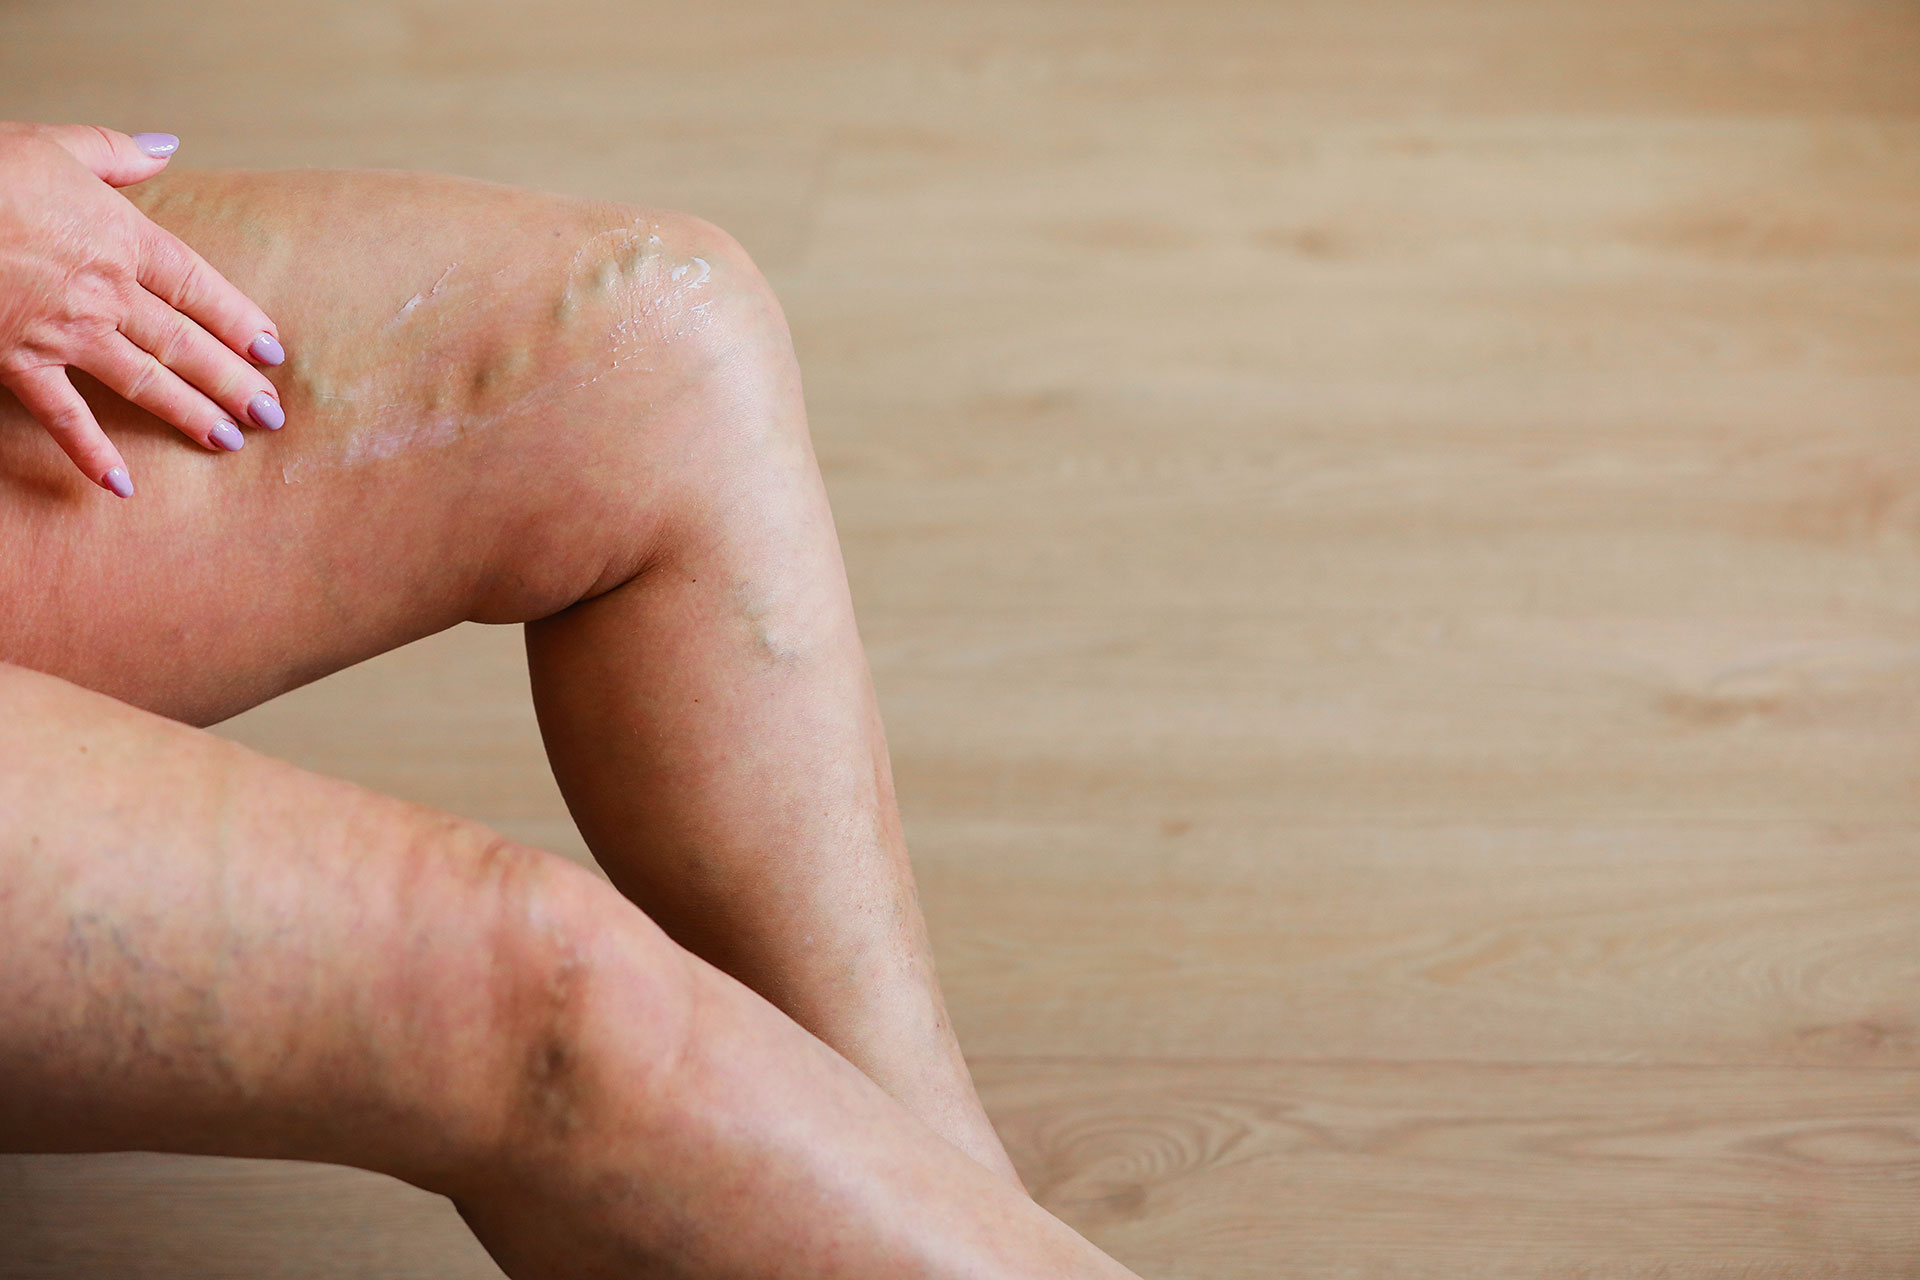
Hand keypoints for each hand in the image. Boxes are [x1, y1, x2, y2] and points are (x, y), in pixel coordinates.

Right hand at [0, 122, 286, 498]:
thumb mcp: (57, 145)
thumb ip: (116, 154)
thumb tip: (167, 150)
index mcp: (123, 239)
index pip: (200, 289)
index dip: (241, 322)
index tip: (271, 352)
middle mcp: (106, 292)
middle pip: (185, 344)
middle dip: (232, 382)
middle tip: (270, 415)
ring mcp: (64, 332)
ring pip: (144, 382)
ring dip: (189, 414)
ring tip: (228, 441)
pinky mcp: (18, 361)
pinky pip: (62, 416)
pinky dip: (91, 452)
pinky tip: (121, 484)